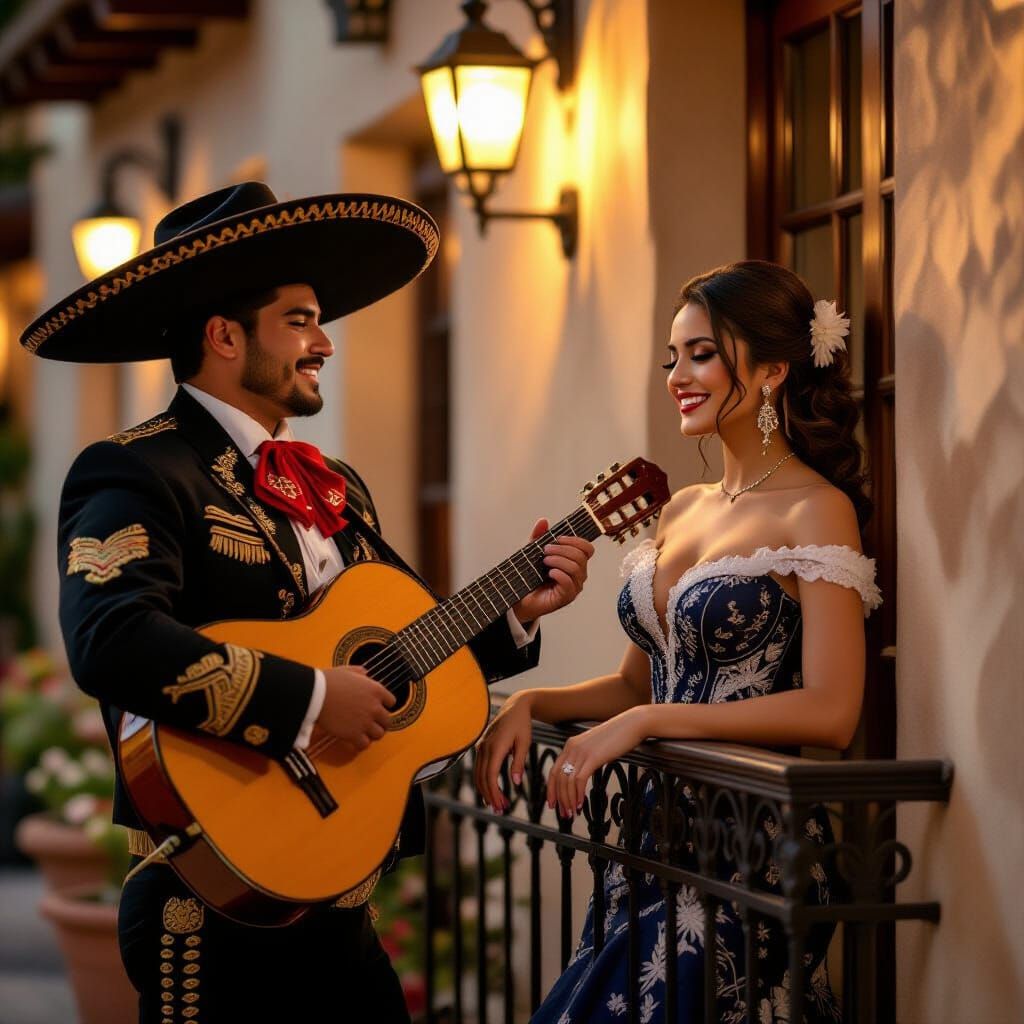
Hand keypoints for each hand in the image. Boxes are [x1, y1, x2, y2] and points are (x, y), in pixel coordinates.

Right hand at [317, 665, 395, 760]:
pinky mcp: (354, 734)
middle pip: (387, 720)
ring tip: (363, 733)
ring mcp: (366, 722)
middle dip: (380, 722)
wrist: (315, 695)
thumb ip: (359, 672)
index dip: (384, 706)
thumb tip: (364, 672)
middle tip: (371, 723)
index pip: (392, 702)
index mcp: (375, 690)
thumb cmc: (328, 682)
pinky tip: (354, 740)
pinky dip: (360, 744)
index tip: (377, 708)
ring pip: (379, 734)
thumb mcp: (347, 670)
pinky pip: (365, 744)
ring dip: (372, 734)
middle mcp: (374, 707)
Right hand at [474, 692, 534, 811]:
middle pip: (482, 777)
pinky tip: (490, 790)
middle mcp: (485, 747)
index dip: (494, 792)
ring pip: (478, 774)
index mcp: (496, 746)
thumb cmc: (522, 724)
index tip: (501, 805)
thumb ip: (519, 762)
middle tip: (499, 810)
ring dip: (485, 790)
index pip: (490, 775)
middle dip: (490, 795)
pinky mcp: (482, 746)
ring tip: (496, 804)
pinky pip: (479, 767)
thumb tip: (515, 782)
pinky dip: (483, 781)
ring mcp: (481, 746)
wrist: (515, 707)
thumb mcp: (524, 742)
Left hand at [511, 518, 594, 624]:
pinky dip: (559, 574)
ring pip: (576, 568)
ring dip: (559, 560)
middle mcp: (578, 574)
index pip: (587, 548)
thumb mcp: (533, 552)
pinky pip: (569, 583)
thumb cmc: (531, 576)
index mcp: (575, 562)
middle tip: (546, 550)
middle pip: (581, 556)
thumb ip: (538, 537)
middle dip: (563, 549)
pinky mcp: (566, 597)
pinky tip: (549, 572)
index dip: (575, 540)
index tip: (557, 538)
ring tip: (545, 561)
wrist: (521, 598)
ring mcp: (573, 587)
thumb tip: (543, 521)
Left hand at [547, 706, 649, 817]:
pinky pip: (580, 780)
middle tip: (565, 814)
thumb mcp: (596, 746)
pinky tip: (581, 804)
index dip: (551, 789)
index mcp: (571, 744)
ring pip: (567, 781)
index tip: (553, 804)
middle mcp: (572, 747)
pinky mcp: (593, 757)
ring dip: (569, 800)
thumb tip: (582, 775)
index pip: (554, 771)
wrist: (633, 724)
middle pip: (558, 778)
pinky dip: (578, 795)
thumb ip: (586, 757)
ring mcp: (582, 751)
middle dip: (559, 799)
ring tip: (573, 813)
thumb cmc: (618, 736)